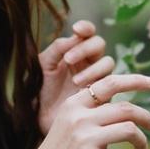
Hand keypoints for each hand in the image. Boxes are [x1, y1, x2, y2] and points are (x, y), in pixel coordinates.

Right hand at [24, 71, 149, 148]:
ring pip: (129, 130)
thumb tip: (126, 107)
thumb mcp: (69, 122)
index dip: (136, 80)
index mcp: (75, 104)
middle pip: (126, 108)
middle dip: (146, 117)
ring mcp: (84, 139)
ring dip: (142, 140)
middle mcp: (80, 117)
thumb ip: (92, 112)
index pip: (110, 83)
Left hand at [37, 19, 117, 135]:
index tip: (76, 29)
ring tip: (75, 81)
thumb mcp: (42, 67)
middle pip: (99, 45)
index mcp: (73, 52)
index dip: (86, 28)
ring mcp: (96, 79)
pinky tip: (84, 91)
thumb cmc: (39, 92)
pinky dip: (99, 84)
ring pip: (108, 64)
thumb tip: (73, 37)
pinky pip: (111, 85)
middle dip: (86, 49)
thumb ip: (56, 49)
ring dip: (93, 69)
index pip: (87, 33)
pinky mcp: (103, 96)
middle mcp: (87, 63)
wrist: (38, 120)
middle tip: (68, 60)